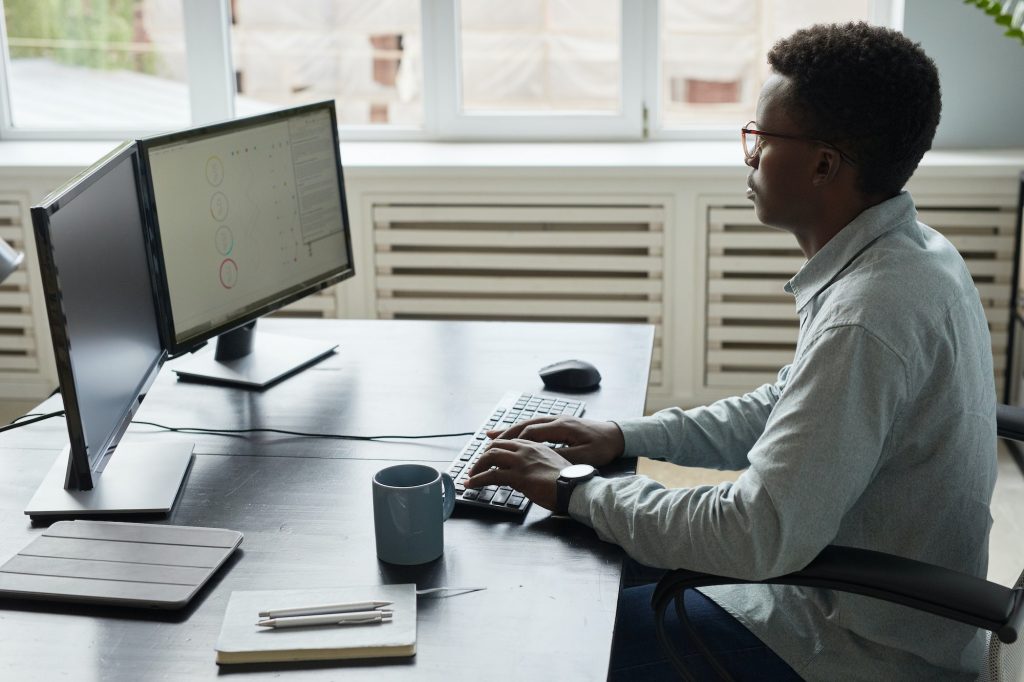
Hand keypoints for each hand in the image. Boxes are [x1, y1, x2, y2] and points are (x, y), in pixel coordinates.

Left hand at [463, 439, 570, 510]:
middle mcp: (526, 449)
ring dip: (477, 466)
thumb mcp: (554, 465)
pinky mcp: (518, 476)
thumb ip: (539, 464)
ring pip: (490, 457)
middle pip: (496, 446)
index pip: (510, 442)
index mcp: (536, 446)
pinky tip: (471, 485)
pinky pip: (491, 476)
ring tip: (471, 476)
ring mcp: (521, 462)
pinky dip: (477, 480)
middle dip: (483, 455)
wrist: (576, 487)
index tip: (488, 455)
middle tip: (476, 466)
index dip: (496, 448)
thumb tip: (529, 473)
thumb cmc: (569, 481)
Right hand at [486, 416, 623, 467]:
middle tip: (486, 443)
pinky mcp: (559, 422)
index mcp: (561, 427)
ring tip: (491, 436)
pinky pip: (534, 423)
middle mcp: (556, 419)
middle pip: (524, 425)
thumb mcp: (584, 456)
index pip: (530, 433)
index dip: (512, 443)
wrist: (617, 435)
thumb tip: (540, 456)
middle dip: (504, 434)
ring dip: (509, 430)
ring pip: (527, 423)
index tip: (498, 452)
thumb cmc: (602, 448)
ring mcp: (557, 419)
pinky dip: (520, 428)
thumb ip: (561, 455)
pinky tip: (512, 434)